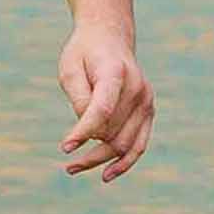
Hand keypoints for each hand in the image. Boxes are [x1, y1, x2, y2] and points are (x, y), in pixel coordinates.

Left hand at [56, 20, 152, 181]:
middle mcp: (137, 89)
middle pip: (113, 131)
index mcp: (116, 74)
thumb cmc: (84, 54)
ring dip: (101, 159)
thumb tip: (87, 130)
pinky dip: (126, 161)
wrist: (110, 39)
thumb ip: (79, 98)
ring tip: (73, 169)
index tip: (65, 148)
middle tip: (67, 164)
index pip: (102, 110)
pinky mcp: (148, 111)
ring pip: (126, 142)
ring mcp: (146, 101)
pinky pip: (140, 142)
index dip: (83, 131)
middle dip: (89, 152)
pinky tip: (107, 174)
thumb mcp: (70, 69)